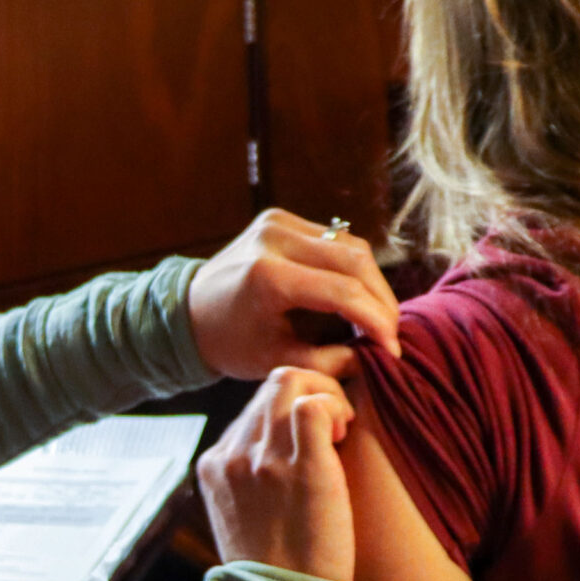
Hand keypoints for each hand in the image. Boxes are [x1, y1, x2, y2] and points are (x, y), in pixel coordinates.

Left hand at [189, 209, 401, 379]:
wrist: (187, 311)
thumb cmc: (229, 344)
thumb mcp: (275, 362)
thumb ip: (327, 362)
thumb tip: (372, 356)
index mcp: (267, 277)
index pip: (343, 291)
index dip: (376, 321)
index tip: (392, 349)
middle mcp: (273, 239)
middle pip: (355, 260)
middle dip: (381, 299)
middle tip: (391, 332)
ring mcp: (277, 222)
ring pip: (350, 245)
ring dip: (372, 281)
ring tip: (379, 316)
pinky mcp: (279, 218)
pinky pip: (333, 239)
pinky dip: (352, 266)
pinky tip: (359, 295)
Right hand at [197, 368, 354, 580]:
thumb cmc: (273, 566)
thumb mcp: (239, 513)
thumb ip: (248, 476)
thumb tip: (279, 451)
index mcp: (215, 464)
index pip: (253, 406)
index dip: (289, 411)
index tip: (313, 438)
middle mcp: (233, 455)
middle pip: (272, 383)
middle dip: (312, 390)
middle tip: (336, 425)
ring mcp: (265, 459)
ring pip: (291, 381)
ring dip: (326, 395)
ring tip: (341, 430)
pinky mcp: (304, 468)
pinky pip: (314, 406)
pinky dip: (335, 407)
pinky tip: (344, 434)